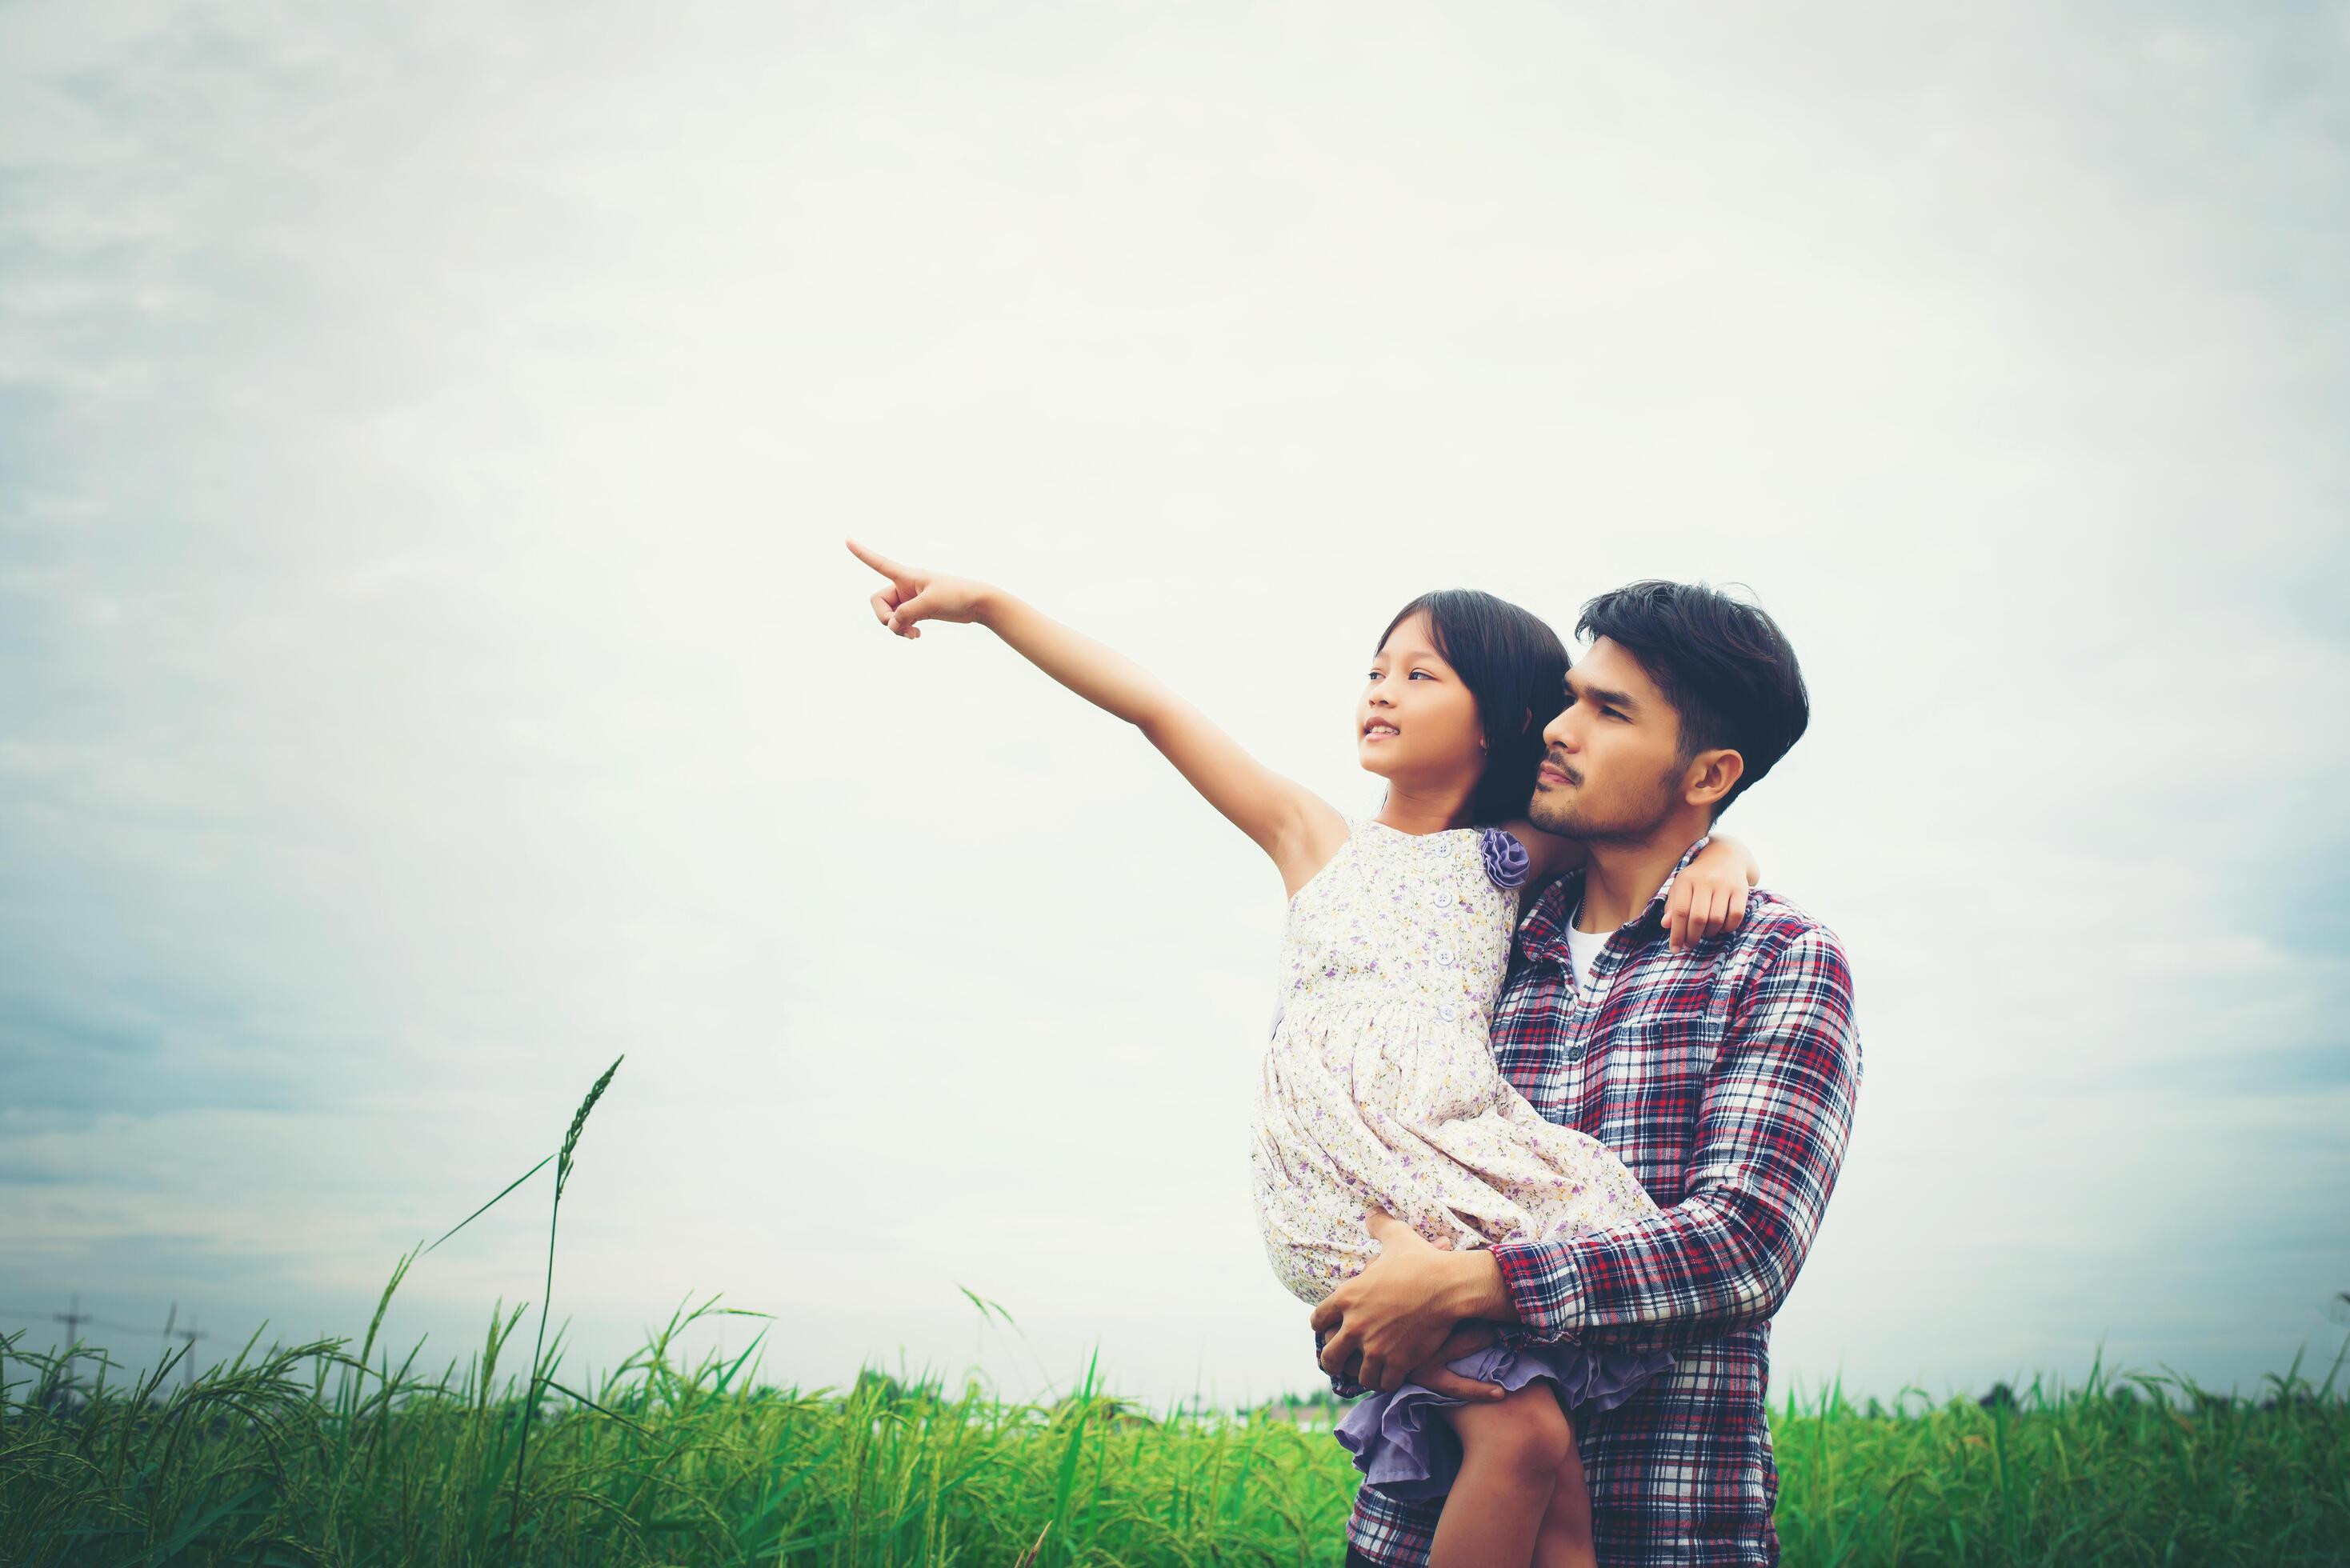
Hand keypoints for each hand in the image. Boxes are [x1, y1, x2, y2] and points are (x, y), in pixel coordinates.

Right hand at [845, 539, 994, 639]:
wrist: (978, 603)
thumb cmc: (957, 595)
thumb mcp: (930, 603)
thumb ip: (908, 613)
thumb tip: (892, 625)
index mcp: (906, 576)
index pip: (879, 563)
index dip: (862, 553)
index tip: (847, 540)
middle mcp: (904, 586)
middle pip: (878, 602)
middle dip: (885, 618)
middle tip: (899, 628)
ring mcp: (909, 599)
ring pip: (889, 616)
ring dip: (897, 628)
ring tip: (913, 634)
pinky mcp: (917, 611)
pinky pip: (900, 622)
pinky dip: (904, 630)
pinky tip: (917, 635)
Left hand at [1309, 1210, 1495, 1392]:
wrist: (1449, 1286)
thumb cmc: (1422, 1260)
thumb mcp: (1397, 1237)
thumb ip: (1380, 1226)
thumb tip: (1372, 1213)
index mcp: (1347, 1297)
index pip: (1318, 1320)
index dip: (1322, 1326)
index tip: (1328, 1329)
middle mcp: (1355, 1325)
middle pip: (1329, 1356)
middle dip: (1333, 1360)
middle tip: (1341, 1361)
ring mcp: (1375, 1347)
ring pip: (1357, 1375)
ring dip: (1363, 1373)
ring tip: (1369, 1370)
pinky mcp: (1396, 1362)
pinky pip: (1383, 1382)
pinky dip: (1386, 1381)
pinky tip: (1390, 1375)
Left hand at [1663, 846, 1751, 952]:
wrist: (1725, 855)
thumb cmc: (1698, 877)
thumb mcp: (1681, 887)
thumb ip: (1672, 906)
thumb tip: (1666, 925)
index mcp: (1686, 879)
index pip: (1680, 912)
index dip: (1676, 934)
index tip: (1674, 949)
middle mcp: (1706, 880)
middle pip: (1698, 918)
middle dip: (1692, 937)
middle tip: (1690, 945)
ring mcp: (1725, 884)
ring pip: (1717, 919)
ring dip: (1710, 933)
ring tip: (1705, 933)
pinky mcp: (1741, 889)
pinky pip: (1735, 916)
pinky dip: (1728, 927)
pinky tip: (1722, 927)